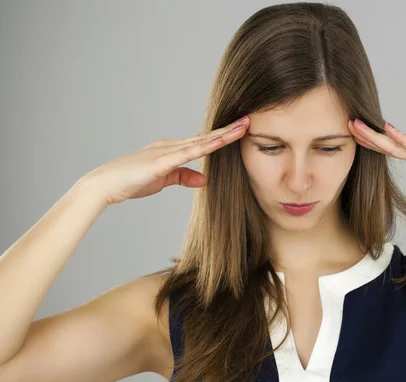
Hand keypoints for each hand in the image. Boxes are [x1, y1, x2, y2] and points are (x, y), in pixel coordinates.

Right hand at [79, 116, 248, 205]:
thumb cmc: (132, 181)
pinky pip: (187, 153)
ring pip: (201, 141)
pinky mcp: (161, 162)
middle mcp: (171, 146)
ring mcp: (167, 152)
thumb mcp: (164, 180)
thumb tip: (204, 180)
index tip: (240, 129)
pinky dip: (205, 147)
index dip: (222, 135)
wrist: (105, 184)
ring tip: (242, 127)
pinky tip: (218, 142)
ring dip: (222, 134)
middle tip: (248, 120)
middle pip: (206, 137)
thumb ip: (184, 177)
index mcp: (172, 150)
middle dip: (228, 129)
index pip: (202, 141)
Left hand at [348, 118, 405, 196]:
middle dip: (366, 134)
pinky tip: (389, 130)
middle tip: (347, 122)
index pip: (391, 147)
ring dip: (375, 135)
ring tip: (357, 125)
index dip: (372, 140)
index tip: (354, 133)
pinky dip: (401, 139)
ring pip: (395, 144)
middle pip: (388, 143)